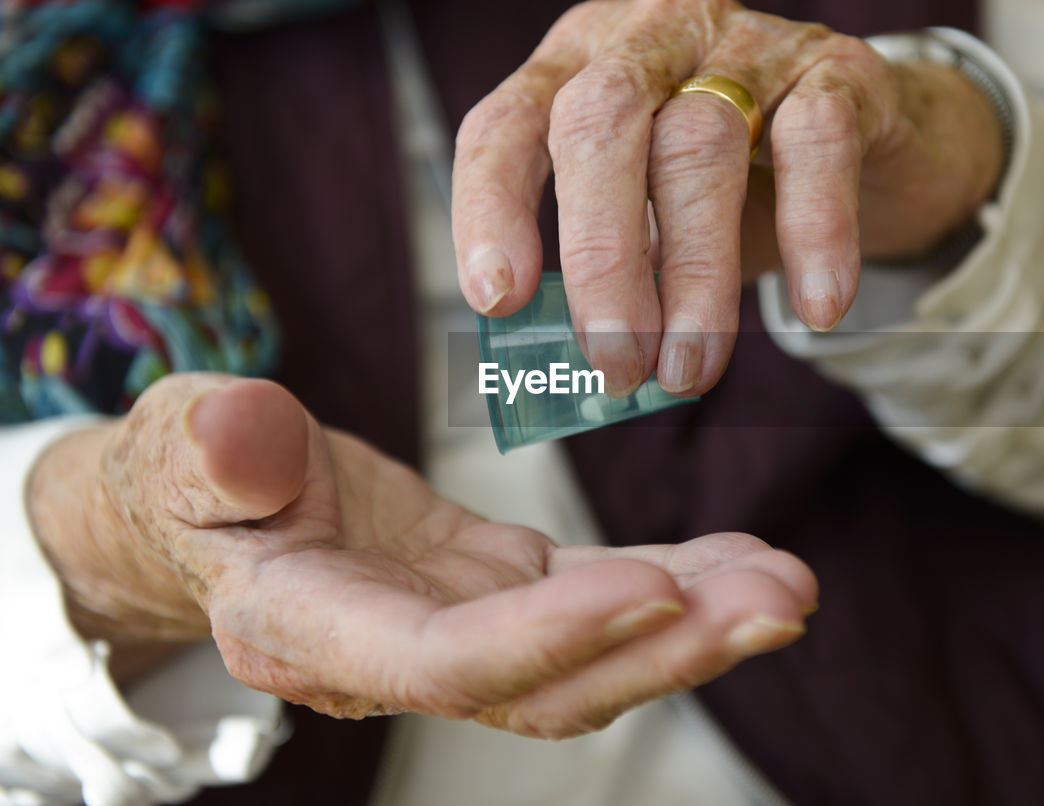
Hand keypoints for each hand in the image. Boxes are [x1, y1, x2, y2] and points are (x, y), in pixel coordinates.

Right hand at [28, 373, 815, 735]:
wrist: (216, 503)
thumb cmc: (188, 473)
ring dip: (697, 627)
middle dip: (667, 651)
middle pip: (547, 684)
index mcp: (316, 629)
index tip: (656, 590)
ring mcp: (459, 629)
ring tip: (788, 583)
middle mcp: (400, 656)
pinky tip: (744, 559)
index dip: (552, 637)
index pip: (445, 661)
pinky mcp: (497, 591)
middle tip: (777, 599)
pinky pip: (596, 598)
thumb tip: (240, 433)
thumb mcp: (180, 444)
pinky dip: (674, 583)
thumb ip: (211, 451)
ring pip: (591, 658)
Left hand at [453, 0, 1002, 395]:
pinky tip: (816, 307)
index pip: (508, 121)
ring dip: (693, 272)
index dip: (491, 206)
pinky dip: (815, 231)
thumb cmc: (737, 189)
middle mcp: (652, 34)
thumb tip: (582, 368)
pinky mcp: (836, 66)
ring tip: (691, 366)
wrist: (870, 147)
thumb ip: (613, 271)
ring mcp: (747, 41)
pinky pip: (817, 140)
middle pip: (600, 122)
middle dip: (599, 255)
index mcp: (579, 65)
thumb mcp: (654, 221)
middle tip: (614, 359)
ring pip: (700, 142)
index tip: (497, 298)